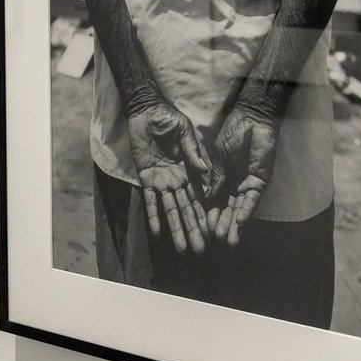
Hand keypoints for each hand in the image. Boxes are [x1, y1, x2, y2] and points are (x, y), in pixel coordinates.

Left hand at [127, 101, 215, 253]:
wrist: (145, 111)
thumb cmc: (167, 118)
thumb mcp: (184, 132)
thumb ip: (192, 151)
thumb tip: (203, 170)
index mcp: (190, 170)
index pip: (201, 197)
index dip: (207, 214)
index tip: (214, 231)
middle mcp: (178, 180)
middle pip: (187, 209)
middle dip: (193, 229)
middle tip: (200, 250)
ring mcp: (162, 181)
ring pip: (170, 209)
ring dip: (176, 229)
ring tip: (182, 249)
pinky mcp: (146, 178)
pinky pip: (149, 201)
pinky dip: (153, 216)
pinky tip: (158, 233)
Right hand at [209, 106, 277, 242]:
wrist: (251, 119)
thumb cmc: (233, 133)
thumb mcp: (218, 157)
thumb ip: (215, 178)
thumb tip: (207, 199)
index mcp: (222, 177)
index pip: (215, 200)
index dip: (210, 213)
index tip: (205, 226)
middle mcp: (234, 183)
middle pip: (228, 208)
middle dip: (223, 224)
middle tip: (217, 238)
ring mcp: (247, 183)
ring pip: (240, 208)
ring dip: (234, 223)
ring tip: (229, 239)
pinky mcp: (260, 181)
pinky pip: (252, 199)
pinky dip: (246, 210)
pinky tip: (239, 221)